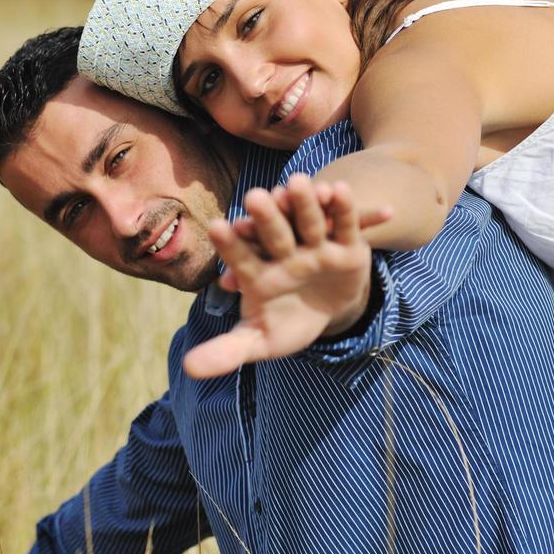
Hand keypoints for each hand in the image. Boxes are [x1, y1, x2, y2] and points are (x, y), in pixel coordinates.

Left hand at [183, 175, 378, 377]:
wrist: (322, 310)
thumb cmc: (284, 321)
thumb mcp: (258, 339)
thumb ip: (226, 351)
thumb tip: (189, 369)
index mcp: (257, 271)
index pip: (240, 256)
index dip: (231, 244)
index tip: (218, 227)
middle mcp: (283, 251)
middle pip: (273, 231)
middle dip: (266, 216)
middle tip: (255, 196)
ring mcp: (315, 244)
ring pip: (310, 219)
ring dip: (306, 202)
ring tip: (301, 184)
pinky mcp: (347, 244)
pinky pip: (350, 225)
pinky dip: (356, 213)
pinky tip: (365, 201)